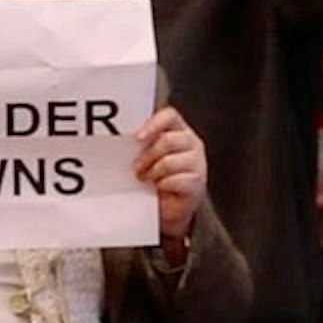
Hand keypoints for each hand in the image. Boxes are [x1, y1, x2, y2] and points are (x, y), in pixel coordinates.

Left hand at [133, 107, 206, 244]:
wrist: (169, 207)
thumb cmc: (157, 178)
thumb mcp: (148, 156)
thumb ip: (142, 145)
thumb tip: (124, 143)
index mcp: (178, 130)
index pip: (170, 116)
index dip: (154, 124)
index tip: (138, 138)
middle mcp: (191, 143)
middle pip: (168, 140)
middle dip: (147, 155)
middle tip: (137, 167)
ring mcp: (197, 162)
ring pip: (170, 162)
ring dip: (153, 172)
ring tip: (147, 179)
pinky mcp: (197, 182)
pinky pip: (176, 180)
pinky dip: (163, 185)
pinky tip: (160, 188)